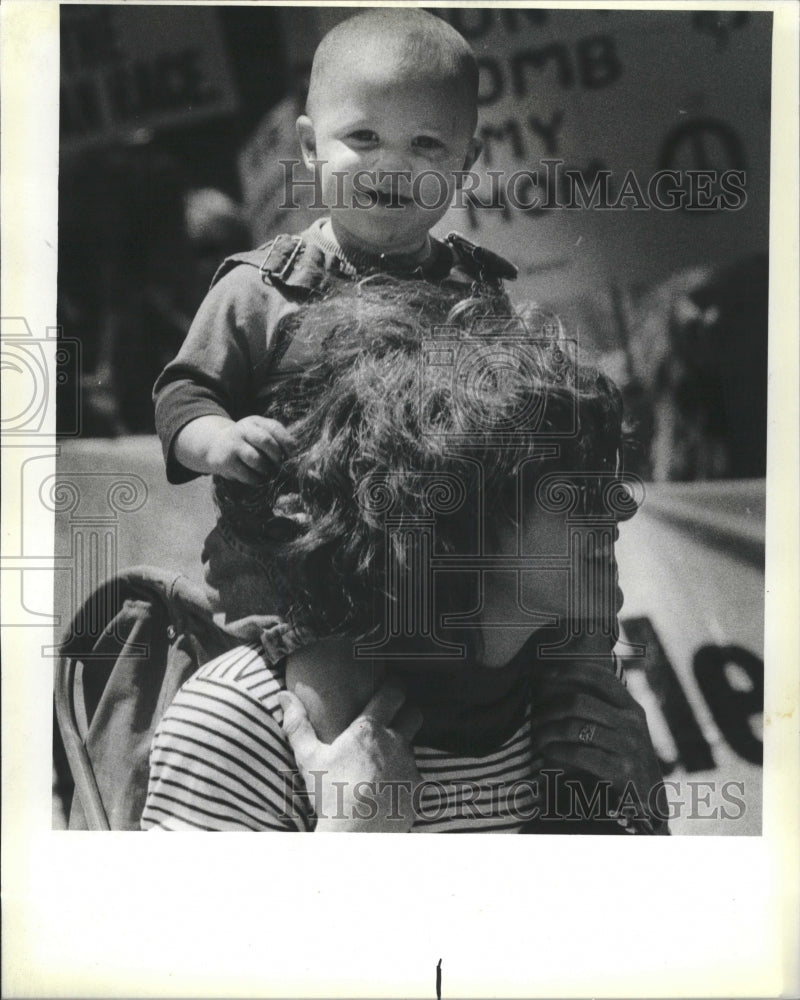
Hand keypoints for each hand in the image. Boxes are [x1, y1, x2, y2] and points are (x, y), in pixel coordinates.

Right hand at [206, 415, 294, 483]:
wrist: (216, 446)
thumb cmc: (247, 442)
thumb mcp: (259, 433)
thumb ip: (276, 439)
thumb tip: (295, 456)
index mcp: (255, 422)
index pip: (274, 428)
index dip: (287, 442)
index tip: (293, 454)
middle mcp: (242, 430)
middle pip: (266, 441)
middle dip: (277, 456)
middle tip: (279, 465)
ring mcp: (233, 445)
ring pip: (257, 460)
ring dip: (267, 470)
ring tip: (268, 473)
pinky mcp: (226, 462)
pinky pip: (247, 474)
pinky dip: (256, 479)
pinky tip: (257, 478)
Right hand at [277, 683, 422, 831]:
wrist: (355, 838)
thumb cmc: (330, 794)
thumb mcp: (308, 758)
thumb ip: (297, 724)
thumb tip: (284, 695)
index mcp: (370, 730)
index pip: (394, 693)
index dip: (393, 687)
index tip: (387, 689)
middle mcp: (396, 743)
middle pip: (414, 715)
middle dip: (405, 715)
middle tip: (389, 723)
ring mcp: (410, 767)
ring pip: (413, 747)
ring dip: (401, 750)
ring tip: (381, 763)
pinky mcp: (417, 790)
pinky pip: (415, 776)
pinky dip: (404, 779)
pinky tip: (387, 789)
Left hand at [530, 661, 667, 830]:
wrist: (651, 804)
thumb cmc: (626, 761)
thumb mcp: (623, 731)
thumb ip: (601, 711)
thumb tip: (557, 688)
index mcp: (632, 708)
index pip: (601, 678)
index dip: (571, 670)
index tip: (545, 673)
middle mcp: (632, 723)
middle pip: (579, 702)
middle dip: (550, 708)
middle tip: (535, 719)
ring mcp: (629, 746)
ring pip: (574, 727)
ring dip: (548, 732)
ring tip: (537, 738)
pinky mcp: (621, 770)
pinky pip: (578, 753)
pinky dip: (556, 751)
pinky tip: (548, 753)